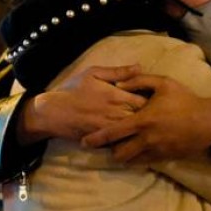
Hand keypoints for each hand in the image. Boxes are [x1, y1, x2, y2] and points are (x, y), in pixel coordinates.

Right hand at [16, 64, 147, 144]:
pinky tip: (135, 138)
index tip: (156, 99)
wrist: (54, 112)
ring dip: (143, 129)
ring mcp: (112, 129)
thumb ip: (118, 72)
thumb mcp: (94, 73)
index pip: (146, 100)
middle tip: (156, 114)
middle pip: (144, 118)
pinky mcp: (104, 140)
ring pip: (136, 132)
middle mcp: (117, 114)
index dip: (154, 100)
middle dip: (151, 116)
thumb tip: (140, 67)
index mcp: (117, 96)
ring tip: (148, 126)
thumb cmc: (74, 89)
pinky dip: (131, 140)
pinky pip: (123, 142)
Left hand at [81, 75, 210, 163]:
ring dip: (124, 156)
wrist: (209, 121)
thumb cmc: (185, 99)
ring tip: (122, 149)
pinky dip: (138, 158)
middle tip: (108, 145)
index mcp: (142, 120)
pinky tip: (139, 151)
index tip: (85, 142)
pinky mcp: (165, 158)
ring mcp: (156, 150)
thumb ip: (139, 81)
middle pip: (119, 153)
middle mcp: (146, 139)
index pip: (113, 133)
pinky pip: (145, 162)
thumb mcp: (163, 83)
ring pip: (131, 161)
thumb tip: (118, 83)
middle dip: (111, 151)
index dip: (96, 139)